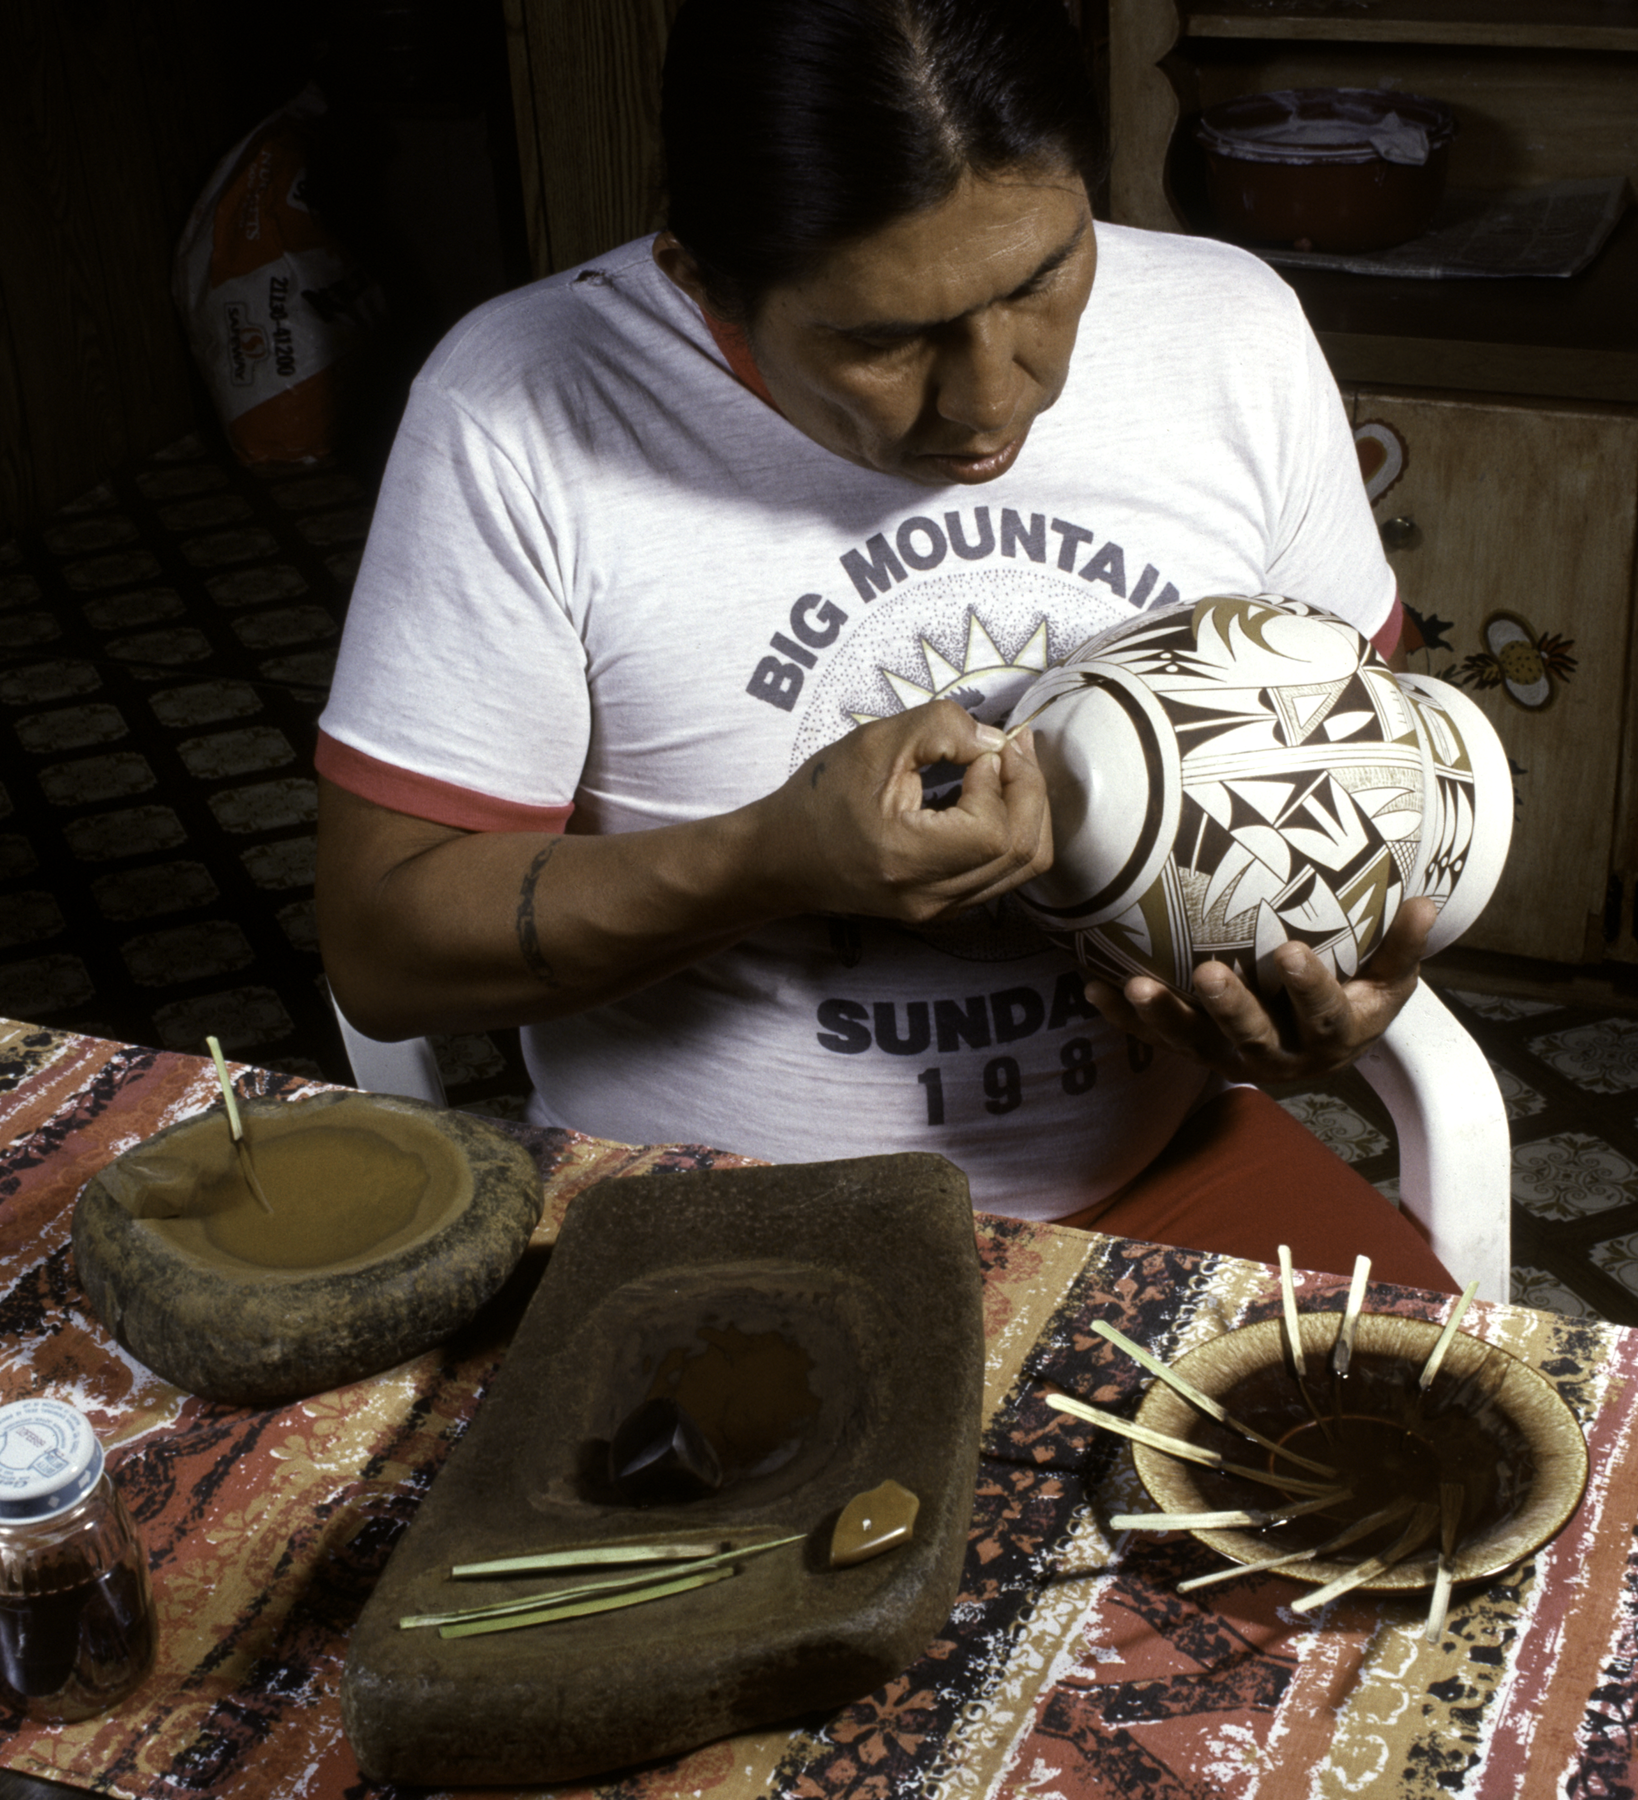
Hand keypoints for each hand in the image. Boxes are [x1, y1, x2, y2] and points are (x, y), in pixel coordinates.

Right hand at [756, 699, 1052, 922]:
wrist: (782, 860)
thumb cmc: (818, 799)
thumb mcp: (872, 744)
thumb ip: (939, 728)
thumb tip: (995, 741)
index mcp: (906, 860)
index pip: (993, 830)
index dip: (1001, 782)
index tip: (979, 749)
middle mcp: (929, 898)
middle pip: (1022, 851)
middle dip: (1030, 789)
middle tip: (1014, 746)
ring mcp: (940, 911)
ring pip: (1024, 868)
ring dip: (1029, 810)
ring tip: (1009, 766)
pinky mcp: (944, 910)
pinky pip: (1004, 875)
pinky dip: (1013, 832)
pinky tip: (994, 797)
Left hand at [1083, 896, 1436, 1082]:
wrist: (1326, 1045)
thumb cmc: (1360, 996)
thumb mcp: (1391, 980)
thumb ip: (1403, 946)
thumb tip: (1428, 900)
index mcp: (1331, 1035)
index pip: (1323, 1015)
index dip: (1308, 988)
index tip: (1292, 954)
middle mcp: (1279, 1054)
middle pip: (1252, 1036)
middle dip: (1229, 1007)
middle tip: (1207, 973)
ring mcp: (1231, 1056)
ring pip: (1195, 1043)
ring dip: (1163, 1016)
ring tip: (1135, 986)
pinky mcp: (1196, 1052)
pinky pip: (1156, 1038)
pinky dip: (1124, 1017)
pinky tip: (1093, 986)